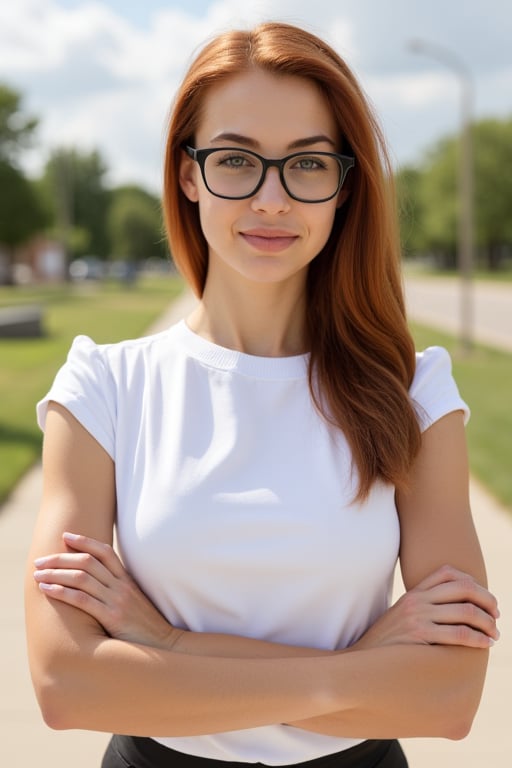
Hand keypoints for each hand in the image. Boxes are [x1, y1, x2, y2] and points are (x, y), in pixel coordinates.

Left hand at [33, 532, 183, 649]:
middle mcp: (122, 586)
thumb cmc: (144, 628)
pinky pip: (82, 599)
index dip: (84, 541)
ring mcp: (117, 600)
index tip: (65, 536)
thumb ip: (117, 591)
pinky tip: (47, 590)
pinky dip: (62, 591)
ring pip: (81, 578)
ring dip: (55, 573)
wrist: (163, 647)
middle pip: (87, 562)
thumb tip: (95, 585)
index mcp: (127, 580)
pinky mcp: (112, 617)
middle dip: (60, 558)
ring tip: (37, 574)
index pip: (104, 552)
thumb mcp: (133, 603)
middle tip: (39, 561)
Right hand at [353, 565, 499, 650]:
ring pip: (466, 611)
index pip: (449, 572)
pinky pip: (458, 633)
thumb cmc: (386, 646)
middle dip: (488, 601)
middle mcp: (417, 600)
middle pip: (464, 588)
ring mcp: (417, 616)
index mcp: (414, 593)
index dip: (474, 584)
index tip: (486, 601)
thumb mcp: (401, 619)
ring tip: (495, 635)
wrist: (361, 662)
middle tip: (497, 616)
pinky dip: (478, 638)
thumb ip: (422, 610)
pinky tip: (484, 644)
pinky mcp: (419, 635)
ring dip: (488, 623)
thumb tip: (451, 612)